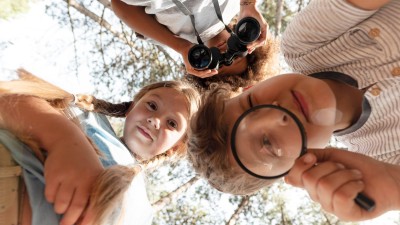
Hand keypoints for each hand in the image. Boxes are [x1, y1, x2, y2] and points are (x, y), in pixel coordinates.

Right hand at [44, 133, 103, 224]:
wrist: (68, 140)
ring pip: (61, 204)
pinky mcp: (54, 174)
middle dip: (69, 221)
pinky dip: (51, 198)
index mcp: (97, 180)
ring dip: (59, 208)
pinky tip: (55, 190)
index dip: (87, 220)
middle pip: (76, 208)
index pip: (94, 206)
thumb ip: (91, 194)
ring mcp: (68, 176)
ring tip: (61, 204)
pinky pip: (50, 195)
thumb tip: (84, 219)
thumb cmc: (83, 163)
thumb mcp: (94, 174)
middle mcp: (84, 178)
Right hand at [178, 42, 218, 77]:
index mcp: (190, 69)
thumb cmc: (188, 49)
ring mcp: (195, 70)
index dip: (205, 72)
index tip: (210, 70)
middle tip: (216, 71)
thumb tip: (205, 50)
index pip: (198, 73)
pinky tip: (212, 70)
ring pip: (203, 75)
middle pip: (202, 75)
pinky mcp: (197, 68)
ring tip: (215, 71)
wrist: (185, 48)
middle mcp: (192, 71)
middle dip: (210, 74)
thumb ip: (198, 51)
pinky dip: (208, 72)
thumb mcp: (192, 50)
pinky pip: (203, 72)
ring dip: (210, 74)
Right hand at [239, 2, 267, 52]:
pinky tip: (254, 44)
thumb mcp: (241, 27)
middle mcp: (261, 31)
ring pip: (262, 42)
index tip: (248, 49)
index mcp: (256, 31)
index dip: (252, 47)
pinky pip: (264, 38)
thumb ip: (241, 33)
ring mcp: (263, 29)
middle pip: (259, 43)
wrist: (246, 9)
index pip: (256, 41)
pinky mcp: (265, 26)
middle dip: (253, 48)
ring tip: (249, 47)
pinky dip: (259, 42)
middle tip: (248, 50)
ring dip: (255, 46)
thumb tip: (237, 40)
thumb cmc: (244, 16)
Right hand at [285, 148, 399, 220]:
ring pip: (326, 186)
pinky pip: (341, 196)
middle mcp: (318, 196)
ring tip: (355, 177)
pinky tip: (359, 187)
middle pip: (310, 179)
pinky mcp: (344, 214)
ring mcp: (330, 206)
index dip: (299, 165)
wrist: (385, 177)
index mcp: (313, 183)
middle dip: (331, 167)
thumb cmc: (360, 167)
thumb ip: (316, 155)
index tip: (313, 157)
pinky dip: (353, 186)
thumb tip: (302, 156)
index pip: (293, 177)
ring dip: (346, 175)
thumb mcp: (334, 155)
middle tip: (344, 169)